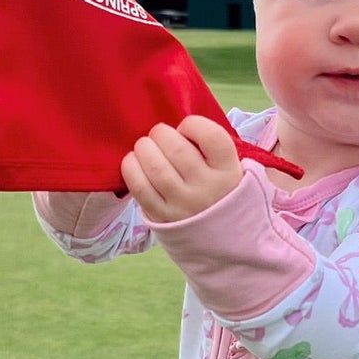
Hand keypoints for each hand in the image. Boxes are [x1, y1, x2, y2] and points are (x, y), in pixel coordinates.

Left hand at [121, 116, 243, 221]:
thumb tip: (172, 128)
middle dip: (160, 133)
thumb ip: (207, 145)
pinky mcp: (162, 216)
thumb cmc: (217, 188)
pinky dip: (131, 168)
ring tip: (144, 147)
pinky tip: (133, 161)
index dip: (192, 124)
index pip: (211, 136)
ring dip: (143, 148)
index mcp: (227, 170)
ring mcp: (184, 204)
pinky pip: (140, 187)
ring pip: (155, 167)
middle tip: (158, 135)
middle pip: (177, 149)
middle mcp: (207, 188)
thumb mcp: (227, 167)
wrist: (220, 235)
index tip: (186, 128)